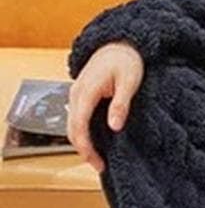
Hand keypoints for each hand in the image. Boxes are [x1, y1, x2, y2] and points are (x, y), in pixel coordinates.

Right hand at [67, 41, 144, 171]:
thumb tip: (114, 127)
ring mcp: (76, 94)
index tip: (97, 162)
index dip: (86, 147)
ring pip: (72, 125)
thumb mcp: (129, 81)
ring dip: (83, 142)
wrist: (120, 42)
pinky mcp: (81, 95)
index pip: (79, 126)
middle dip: (83, 150)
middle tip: (100, 165)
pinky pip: (78, 117)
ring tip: (99, 157)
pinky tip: (97, 140)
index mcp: (86, 91)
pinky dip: (83, 132)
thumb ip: (121, 104)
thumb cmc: (127, 60)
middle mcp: (76, 93)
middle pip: (71, 129)